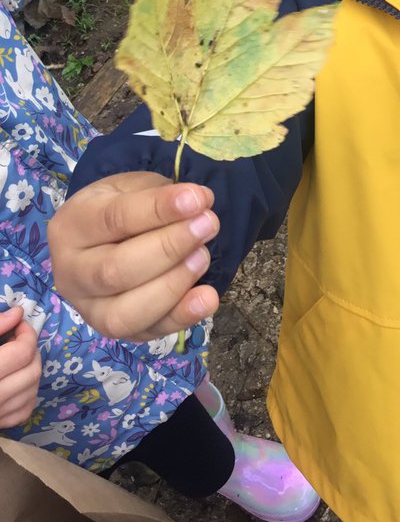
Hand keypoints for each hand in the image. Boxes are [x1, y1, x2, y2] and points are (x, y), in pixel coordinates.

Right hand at [0, 305, 41, 427]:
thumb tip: (18, 313)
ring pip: (32, 390)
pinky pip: (24, 410)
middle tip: (17, 339)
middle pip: (32, 371)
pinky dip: (26, 393)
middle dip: (30, 350)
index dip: (25, 333)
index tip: (17, 323)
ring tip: (15, 358)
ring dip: (30, 370)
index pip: (21, 352)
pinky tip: (14, 381)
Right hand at [48, 173, 220, 341]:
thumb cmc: (120, 208)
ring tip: (203, 257)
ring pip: (124, 313)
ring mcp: (89, 309)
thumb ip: (160, 194)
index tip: (198, 200)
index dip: (159, 210)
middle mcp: (70, 273)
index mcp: (70, 227)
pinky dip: (181, 318)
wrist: (103, 240)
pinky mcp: (113, 331)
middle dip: (169, 248)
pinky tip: (207, 297)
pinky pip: (146, 333)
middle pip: (114, 270)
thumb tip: (200, 202)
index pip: (113, 219)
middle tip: (208, 225)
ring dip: (173, 285)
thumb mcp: (132, 187)